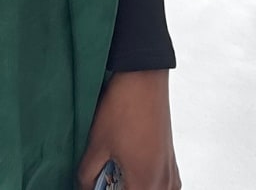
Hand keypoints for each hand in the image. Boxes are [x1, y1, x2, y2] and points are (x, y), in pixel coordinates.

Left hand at [75, 69, 181, 189]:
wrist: (144, 76)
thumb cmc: (123, 107)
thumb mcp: (96, 144)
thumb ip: (88, 175)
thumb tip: (84, 188)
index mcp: (145, 182)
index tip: (95, 188)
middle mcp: (163, 180)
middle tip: (103, 182)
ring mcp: (170, 169)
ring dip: (137, 188)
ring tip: (116, 180)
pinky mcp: (171, 157)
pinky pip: (165, 185)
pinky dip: (150, 185)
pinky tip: (133, 175)